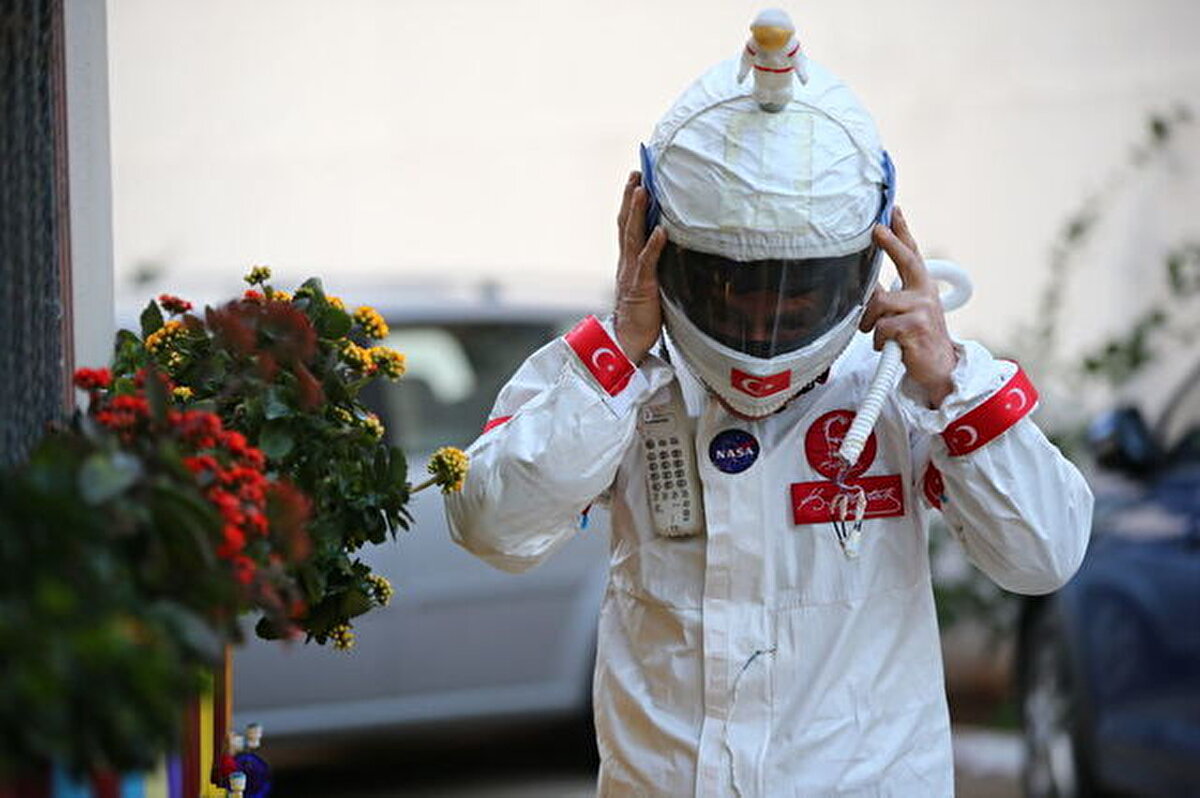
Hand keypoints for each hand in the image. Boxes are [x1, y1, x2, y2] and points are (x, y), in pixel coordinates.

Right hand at [614, 171, 666, 363]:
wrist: (629, 342)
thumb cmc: (643, 314)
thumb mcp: (647, 282)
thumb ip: (652, 262)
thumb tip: (667, 242)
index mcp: (628, 260)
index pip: (628, 225)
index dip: (631, 202)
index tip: (636, 178)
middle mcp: (626, 262)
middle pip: (626, 223)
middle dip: (630, 197)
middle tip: (637, 172)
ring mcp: (632, 273)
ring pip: (632, 236)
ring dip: (638, 212)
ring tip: (643, 190)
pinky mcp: (641, 286)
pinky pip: (647, 262)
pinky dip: (653, 245)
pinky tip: (660, 231)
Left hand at [859, 207, 957, 407]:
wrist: (940, 369)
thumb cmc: (918, 340)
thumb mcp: (907, 314)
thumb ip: (892, 297)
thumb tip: (866, 286)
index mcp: (922, 287)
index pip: (912, 254)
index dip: (903, 232)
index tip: (894, 211)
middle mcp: (925, 293)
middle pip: (907, 260)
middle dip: (891, 243)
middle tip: (876, 229)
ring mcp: (922, 308)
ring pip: (879, 303)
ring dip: (870, 322)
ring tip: (878, 334)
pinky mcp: (915, 326)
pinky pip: (881, 326)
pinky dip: (878, 339)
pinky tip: (889, 346)